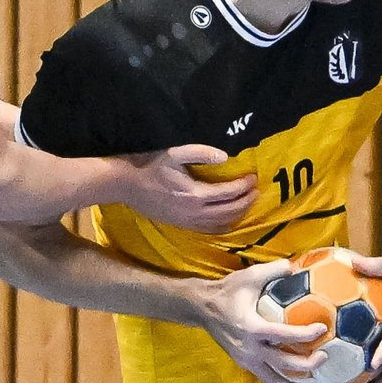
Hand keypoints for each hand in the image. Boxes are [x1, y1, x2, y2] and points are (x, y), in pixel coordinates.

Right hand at [114, 144, 256, 232]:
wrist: (126, 184)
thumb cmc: (149, 165)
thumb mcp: (174, 152)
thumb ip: (200, 153)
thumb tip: (224, 156)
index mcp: (194, 194)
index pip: (228, 193)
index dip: (243, 186)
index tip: (253, 178)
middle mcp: (194, 212)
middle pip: (229, 211)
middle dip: (246, 201)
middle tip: (256, 191)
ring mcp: (187, 222)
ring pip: (221, 224)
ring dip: (237, 215)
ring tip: (247, 204)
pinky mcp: (181, 225)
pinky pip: (209, 230)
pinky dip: (224, 225)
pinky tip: (228, 219)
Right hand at [196, 258, 330, 382]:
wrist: (202, 308)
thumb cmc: (227, 291)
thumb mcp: (249, 276)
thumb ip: (274, 270)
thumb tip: (296, 266)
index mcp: (251, 327)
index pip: (283, 335)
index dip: (305, 334)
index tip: (322, 328)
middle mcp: (249, 348)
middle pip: (283, 364)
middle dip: (308, 364)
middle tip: (325, 357)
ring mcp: (246, 359)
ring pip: (275, 380)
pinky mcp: (245, 363)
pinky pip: (267, 378)